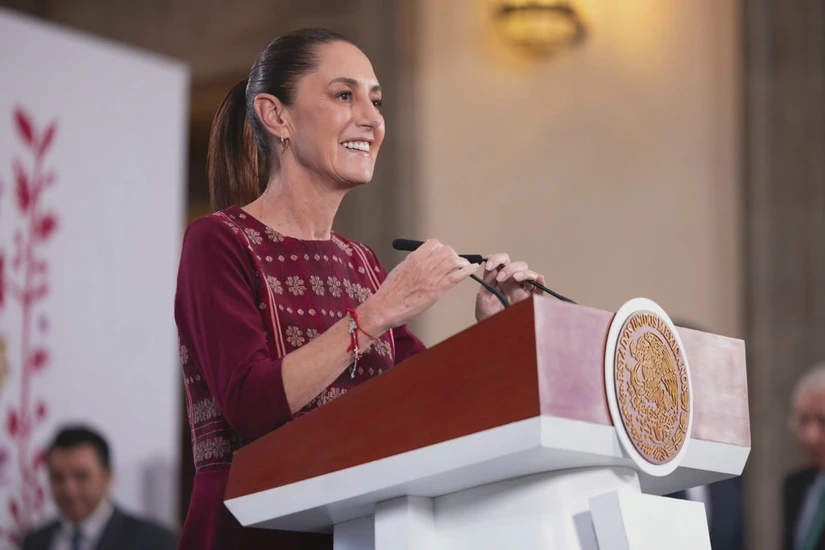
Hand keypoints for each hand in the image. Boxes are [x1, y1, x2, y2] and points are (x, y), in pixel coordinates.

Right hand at [361, 239, 479, 332]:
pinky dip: (468, 270)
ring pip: (454, 261)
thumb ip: (412, 262)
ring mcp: (431, 276)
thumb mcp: (400, 270)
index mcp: (414, 258)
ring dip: (461, 263)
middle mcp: (424, 264)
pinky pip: (457, 275)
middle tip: (454, 263)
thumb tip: (420, 258)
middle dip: (453, 255)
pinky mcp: (437, 289)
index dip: (441, 249)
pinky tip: (473, 268)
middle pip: (447, 251)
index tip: (443, 254)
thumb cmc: (390, 293)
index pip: (434, 243)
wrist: (385, 307)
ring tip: (463, 267)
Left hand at [475, 253, 545, 321]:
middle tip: (499, 278)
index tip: (488, 264)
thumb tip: (493, 268)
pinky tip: (539, 278)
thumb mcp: (483, 296)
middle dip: (508, 267)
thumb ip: (488, 281)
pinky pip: (540, 289)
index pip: (503, 262)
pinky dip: (540, 282)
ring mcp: (523, 291)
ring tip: (514, 278)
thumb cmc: (487, 316)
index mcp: (500, 280)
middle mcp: (513, 283)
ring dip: (521, 272)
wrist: (492, 332)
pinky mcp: (531, 300)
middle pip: (517, 265)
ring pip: (529, 273)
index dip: (497, 259)